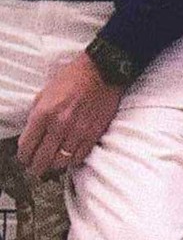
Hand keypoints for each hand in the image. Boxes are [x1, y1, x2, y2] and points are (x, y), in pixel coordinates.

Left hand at [19, 55, 124, 178]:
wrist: (103, 71)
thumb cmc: (74, 78)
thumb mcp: (45, 92)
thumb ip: (36, 114)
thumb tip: (32, 134)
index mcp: (44, 113)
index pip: (26, 146)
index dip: (23, 156)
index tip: (25, 158)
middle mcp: (60, 125)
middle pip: (42, 159)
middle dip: (36, 166)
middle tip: (35, 167)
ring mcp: (78, 131)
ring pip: (61, 161)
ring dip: (54, 165)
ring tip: (52, 163)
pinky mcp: (94, 133)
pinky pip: (80, 156)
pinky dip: (72, 160)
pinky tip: (69, 156)